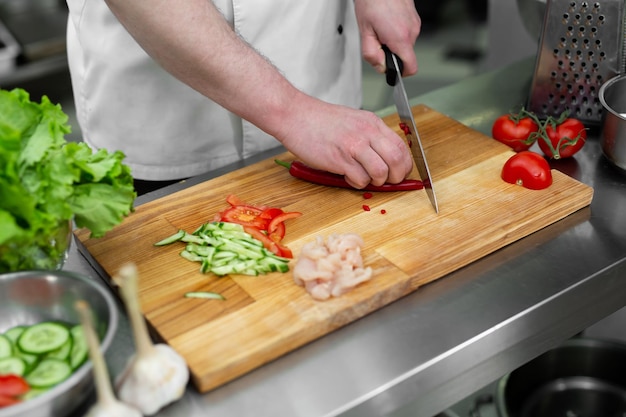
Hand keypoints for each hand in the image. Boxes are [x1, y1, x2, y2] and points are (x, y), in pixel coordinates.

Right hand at [276, 95, 413, 188]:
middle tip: (387, 182)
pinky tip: (348, 176)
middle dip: (396, 177)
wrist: (295, 115)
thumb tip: (385, 159)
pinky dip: (357, 183)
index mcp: (373, 123)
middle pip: (397, 160)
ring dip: (376, 182)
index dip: (405, 165)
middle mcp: (367, 133)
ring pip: (381, 172)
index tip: (399, 173)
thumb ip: (370, 137)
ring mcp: (354, 146)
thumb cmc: (320, 121)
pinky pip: (360, 179)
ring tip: (364, 178)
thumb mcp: (354, 121)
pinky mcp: (339, 159)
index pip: (402, 147)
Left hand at [354, 0, 420, 75]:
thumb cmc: (372, 1)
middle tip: (377, 39)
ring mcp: (415, 24)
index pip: (410, 67)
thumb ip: (371, 54)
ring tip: (381, 27)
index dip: (400, 73)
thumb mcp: (364, 31)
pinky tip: (387, 21)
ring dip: (393, 41)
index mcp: (400, 38)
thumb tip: (380, 67)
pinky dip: (397, 31)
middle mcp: (412, 31)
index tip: (392, 70)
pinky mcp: (415, 18)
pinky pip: (407, 32)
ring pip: (405, 44)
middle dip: (391, 52)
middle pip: (405, 55)